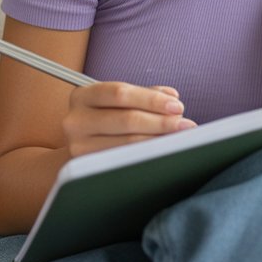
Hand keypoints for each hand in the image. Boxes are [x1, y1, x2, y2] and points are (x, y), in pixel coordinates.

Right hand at [62, 83, 195, 156]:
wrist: (78, 146)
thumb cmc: (104, 119)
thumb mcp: (116, 101)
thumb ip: (144, 95)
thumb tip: (172, 98)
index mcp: (82, 96)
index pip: (120, 93)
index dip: (151, 99)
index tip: (177, 105)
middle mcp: (75, 121)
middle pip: (125, 119)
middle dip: (161, 121)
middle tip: (185, 124)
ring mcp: (78, 146)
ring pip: (127, 143)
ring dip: (159, 139)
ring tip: (180, 137)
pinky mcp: (86, 168)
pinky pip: (124, 161)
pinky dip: (147, 154)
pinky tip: (163, 150)